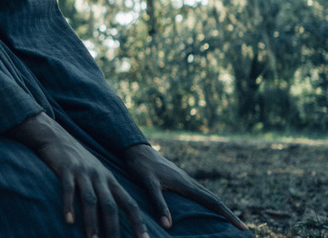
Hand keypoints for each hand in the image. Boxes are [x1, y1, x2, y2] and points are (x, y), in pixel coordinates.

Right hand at [8, 114, 149, 237]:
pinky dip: (69, 206)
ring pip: (90, 200)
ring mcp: (82, 172)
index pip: (129, 204)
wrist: (56, 136)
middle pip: (110, 205)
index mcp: (110, 180)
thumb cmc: (77, 160)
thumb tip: (111, 218)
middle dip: (114, 228)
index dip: (138, 222)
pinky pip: (68, 189)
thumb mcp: (96, 174)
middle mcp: (99, 176)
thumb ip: (105, 192)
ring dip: (92, 222)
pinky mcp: (65, 168)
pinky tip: (69, 221)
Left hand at [124, 143, 248, 231]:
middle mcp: (189, 182)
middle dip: (229, 215)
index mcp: (186, 184)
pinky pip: (198, 193)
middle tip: (243, 229)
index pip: (213, 202)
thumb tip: (168, 226)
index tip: (243, 228)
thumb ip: (159, 204)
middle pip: (214, 200)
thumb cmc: (140, 165)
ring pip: (207, 196)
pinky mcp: (178, 179)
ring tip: (228, 222)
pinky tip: (204, 208)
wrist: (135, 148)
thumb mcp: (148, 184)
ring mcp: (184, 179)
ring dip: (219, 208)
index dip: (229, 216)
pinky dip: (206, 202)